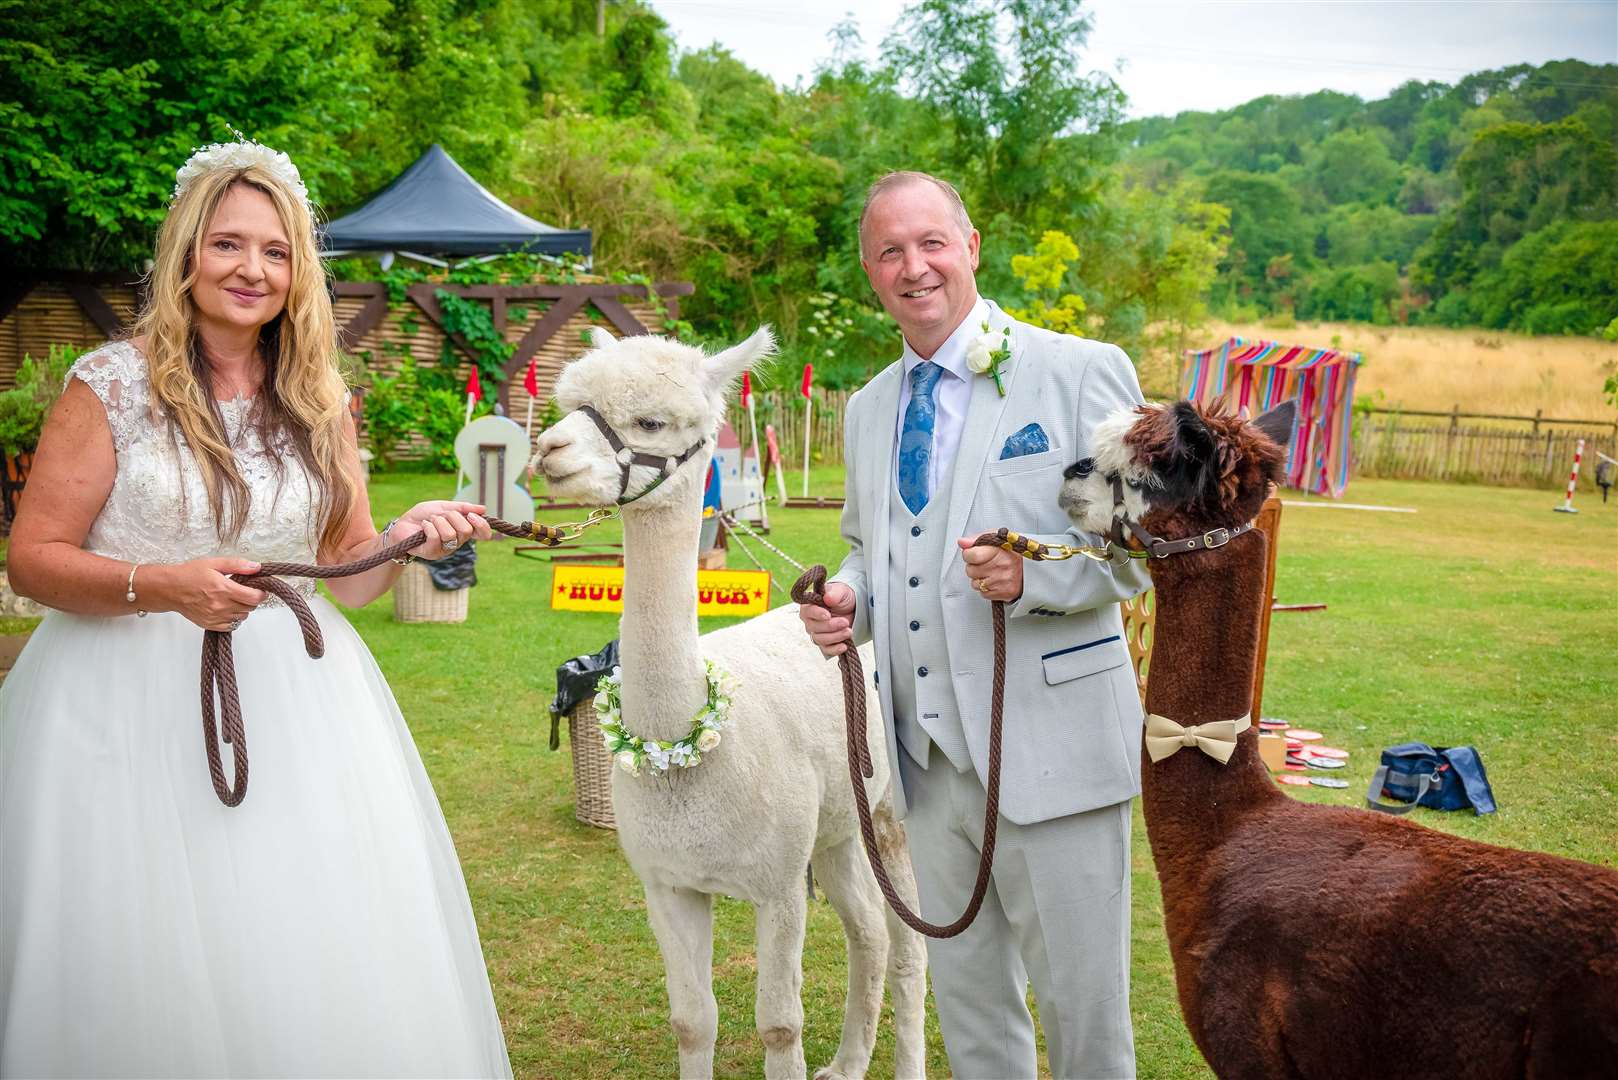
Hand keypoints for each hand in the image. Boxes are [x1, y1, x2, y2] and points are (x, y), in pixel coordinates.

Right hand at [149, 557, 266, 631]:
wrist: (169, 589)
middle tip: (244, 592)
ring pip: (242, 617)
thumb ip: (237, 565)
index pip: (254, 597)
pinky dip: (233, 619)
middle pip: (250, 608)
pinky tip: (226, 609)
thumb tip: (256, 567)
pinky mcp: (209, 624)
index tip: (258, 590)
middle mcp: (220, 605)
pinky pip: (231, 626)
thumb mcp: (214, 563)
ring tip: (233, 600)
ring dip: (242, 609)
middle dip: (251, 599)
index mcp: (223, 589)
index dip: (260, 593)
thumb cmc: (189, 575)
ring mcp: (215, 617)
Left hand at [389, 501, 493, 559]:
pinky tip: (423, 526)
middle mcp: (457, 542)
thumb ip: (462, 508)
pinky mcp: (432, 553)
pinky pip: (435, 537)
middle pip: (466, 530)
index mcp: (463, 531)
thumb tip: (483, 509)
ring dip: (438, 521)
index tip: (471, 515)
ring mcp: (445, 549)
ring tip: (430, 521)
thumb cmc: (422, 516)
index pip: (483, 534)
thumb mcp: (443, 506)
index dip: (482, 524)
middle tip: (440, 516)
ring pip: (450, 533)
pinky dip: (428, 526)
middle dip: (452, 516)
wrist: (402, 524)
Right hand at [799, 581, 854, 656]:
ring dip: (836, 637)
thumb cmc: (842, 597)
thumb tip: (828, 598)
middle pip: (814, 628)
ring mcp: (816, 633)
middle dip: (831, 626)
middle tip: (845, 622)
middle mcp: (810, 620)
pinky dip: (835, 649)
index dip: (817, 614)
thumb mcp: (841, 591)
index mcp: (809, 605)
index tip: (828, 615)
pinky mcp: (825, 643)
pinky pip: (826, 650)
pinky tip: (844, 646)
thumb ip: (834, 593)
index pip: (808, 611)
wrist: (852, 608)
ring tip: (849, 631)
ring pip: (820, 640)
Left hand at [958, 537, 1022, 602]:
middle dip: (974, 567)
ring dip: (980, 579)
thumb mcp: (995, 539)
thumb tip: (962, 542)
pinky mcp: (1005, 593)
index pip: (970, 555)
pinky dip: (987, 588)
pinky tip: (995, 581)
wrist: (1030, 568)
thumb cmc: (1011, 553)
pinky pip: (983, 594)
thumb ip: (976, 540)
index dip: (969, 554)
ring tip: (992, 572)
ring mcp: (1002, 581)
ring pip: (975, 584)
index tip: (974, 553)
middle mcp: (1001, 566)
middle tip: (986, 563)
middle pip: (970, 570)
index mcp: (999, 550)